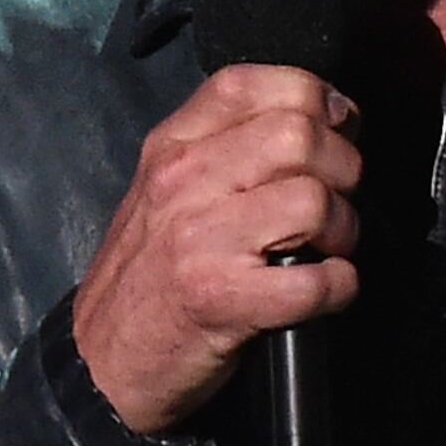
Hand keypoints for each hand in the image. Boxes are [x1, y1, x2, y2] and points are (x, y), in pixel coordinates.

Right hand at [72, 64, 362, 435]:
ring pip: (316, 201)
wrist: (101, 361)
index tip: (334, 129)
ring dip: (344, 232)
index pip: (254, 85)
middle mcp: (183, 181)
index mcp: (171, 147)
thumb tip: (319, 120)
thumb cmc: (146, 276)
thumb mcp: (163, 190)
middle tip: (335, 202)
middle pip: (301, 135)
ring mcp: (201, 239)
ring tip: (325, 251)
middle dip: (343, 170)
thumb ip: (223, 148)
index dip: (315, 99)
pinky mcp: (224, 299)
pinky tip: (322, 292)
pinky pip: (319, 279)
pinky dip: (338, 287)